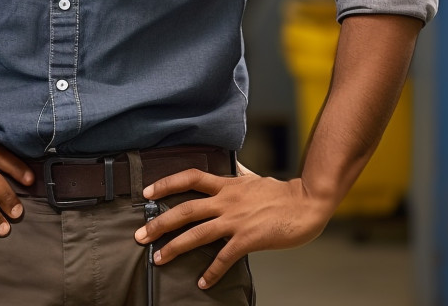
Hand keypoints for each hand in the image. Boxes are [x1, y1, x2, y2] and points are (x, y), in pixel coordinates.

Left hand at [133, 164, 333, 288]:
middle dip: (160, 222)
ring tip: (159, 258)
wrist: (306, 204)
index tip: (146, 191)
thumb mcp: (253, 179)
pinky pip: (224, 257)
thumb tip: (231, 165)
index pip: (189, 177)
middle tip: (140, 235)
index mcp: (226, 185)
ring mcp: (235, 220)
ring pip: (197, 233)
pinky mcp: (248, 238)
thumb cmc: (281, 193)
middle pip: (185, 209)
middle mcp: (226, 201)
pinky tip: (202, 282)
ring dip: (175, 247)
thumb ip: (238, 175)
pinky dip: (211, 271)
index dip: (166, 183)